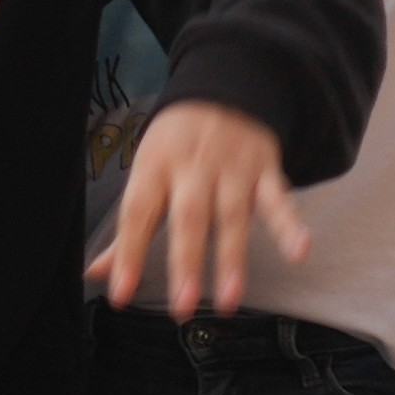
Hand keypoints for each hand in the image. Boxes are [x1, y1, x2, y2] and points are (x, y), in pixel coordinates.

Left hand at [94, 100, 312, 316]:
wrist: (223, 88)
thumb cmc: (177, 142)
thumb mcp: (147, 173)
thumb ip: (127, 228)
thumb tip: (95, 272)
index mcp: (155, 168)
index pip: (138, 214)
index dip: (128, 254)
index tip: (121, 293)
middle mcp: (193, 169)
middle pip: (189, 217)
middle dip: (185, 263)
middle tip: (181, 306)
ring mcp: (232, 169)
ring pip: (232, 216)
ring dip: (231, 259)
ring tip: (228, 298)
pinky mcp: (265, 169)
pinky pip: (279, 200)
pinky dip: (290, 226)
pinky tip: (299, 251)